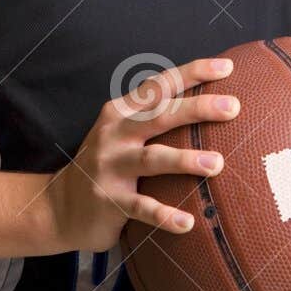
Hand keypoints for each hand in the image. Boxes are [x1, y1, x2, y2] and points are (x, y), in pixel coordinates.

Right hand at [48, 57, 240, 252]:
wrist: (58, 207)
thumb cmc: (107, 165)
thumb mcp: (122, 133)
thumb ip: (154, 118)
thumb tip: (212, 103)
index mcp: (122, 112)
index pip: (159, 85)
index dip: (192, 73)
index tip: (227, 68)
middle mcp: (115, 134)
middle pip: (160, 116)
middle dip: (197, 108)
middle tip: (232, 107)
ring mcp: (110, 167)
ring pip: (152, 159)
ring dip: (185, 159)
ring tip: (217, 163)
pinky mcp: (109, 201)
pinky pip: (141, 208)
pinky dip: (164, 215)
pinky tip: (188, 223)